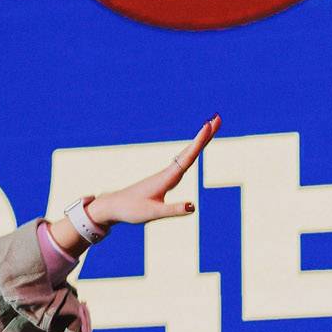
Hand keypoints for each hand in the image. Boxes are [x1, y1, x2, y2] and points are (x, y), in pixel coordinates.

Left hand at [88, 114, 219, 228]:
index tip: (209, 125)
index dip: (199, 142)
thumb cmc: (131, 210)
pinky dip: (192, 152)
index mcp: (167, 178)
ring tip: (211, 127)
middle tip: (219, 118)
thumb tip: (194, 206)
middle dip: (205, 135)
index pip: (188, 157)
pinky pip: (182, 161)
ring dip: (200, 141)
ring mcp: (166, 174)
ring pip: (187, 154)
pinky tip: (194, 150)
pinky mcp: (164, 179)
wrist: (113, 207)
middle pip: (190, 150)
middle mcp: (168, 173)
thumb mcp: (154, 214)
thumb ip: (173, 210)